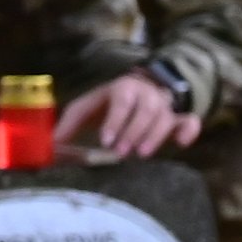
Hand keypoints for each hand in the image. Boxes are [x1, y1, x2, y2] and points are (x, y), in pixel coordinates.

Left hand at [54, 74, 200, 160]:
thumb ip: (70, 123)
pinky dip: (188, 131)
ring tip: (142, 154)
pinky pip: (189, 122)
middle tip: (121, 152)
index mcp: (122, 88)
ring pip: (165, 117)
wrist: (140, 89)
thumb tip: (51, 144)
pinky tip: (181, 144)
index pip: (122, 100)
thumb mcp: (88, 107)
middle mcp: (146, 93)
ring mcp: (164, 106)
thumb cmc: (108, 103)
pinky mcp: (178, 118)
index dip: (115, 120)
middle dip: (133, 131)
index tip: (107, 140)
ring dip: (154, 136)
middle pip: (145, 109)